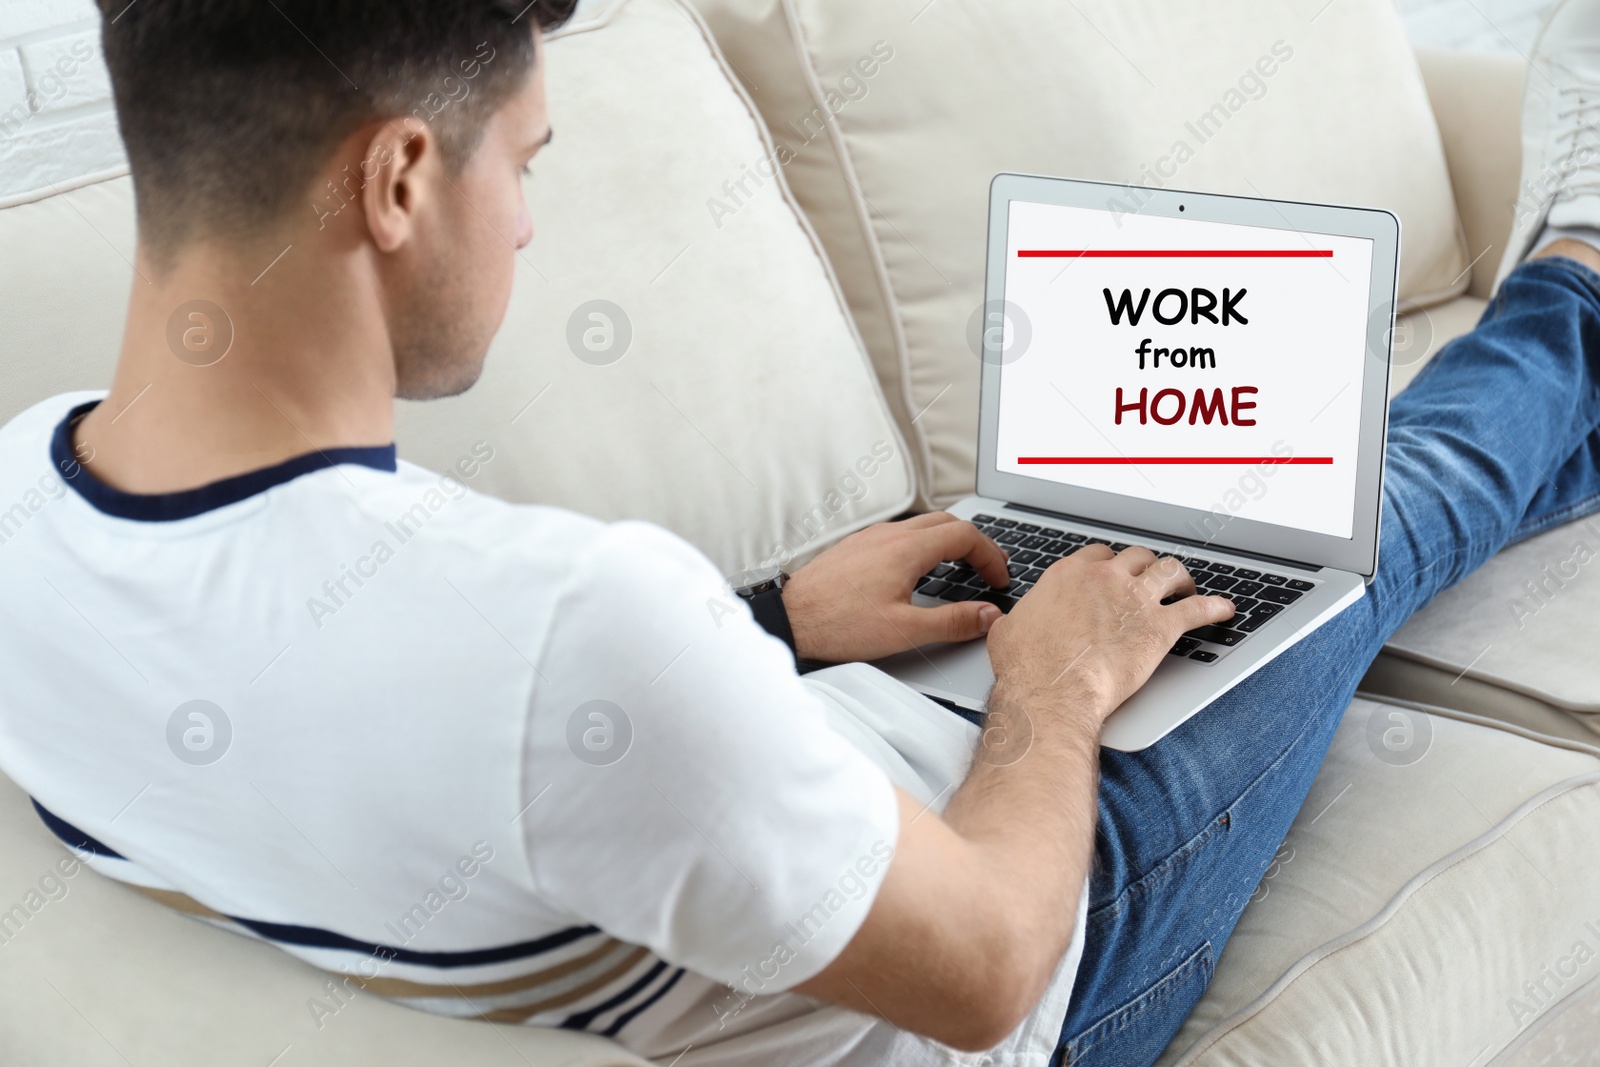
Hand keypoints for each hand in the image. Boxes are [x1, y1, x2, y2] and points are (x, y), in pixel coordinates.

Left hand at [783, 513, 1010, 662]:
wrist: (789, 618)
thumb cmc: (838, 624)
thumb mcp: (904, 630)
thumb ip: (952, 622)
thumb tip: (988, 615)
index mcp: (906, 549)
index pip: (965, 535)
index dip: (991, 556)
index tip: (1000, 579)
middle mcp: (889, 534)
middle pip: (947, 522)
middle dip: (976, 543)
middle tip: (990, 568)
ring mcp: (870, 537)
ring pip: (923, 525)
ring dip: (949, 541)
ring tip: (962, 567)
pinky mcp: (856, 547)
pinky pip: (901, 534)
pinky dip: (924, 545)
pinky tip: (920, 570)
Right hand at [987, 546, 1234, 716]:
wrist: (1051, 691)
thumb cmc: (1027, 666)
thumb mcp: (1008, 632)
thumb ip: (1015, 619)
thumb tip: (1008, 622)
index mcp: (1069, 574)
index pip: (1099, 555)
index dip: (1111, 564)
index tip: (1114, 574)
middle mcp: (1105, 578)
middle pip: (1137, 557)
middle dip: (1145, 566)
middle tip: (1150, 579)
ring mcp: (1135, 599)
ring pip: (1169, 570)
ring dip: (1180, 577)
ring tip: (1186, 586)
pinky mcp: (1160, 627)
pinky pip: (1197, 609)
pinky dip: (1214, 608)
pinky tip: (1225, 610)